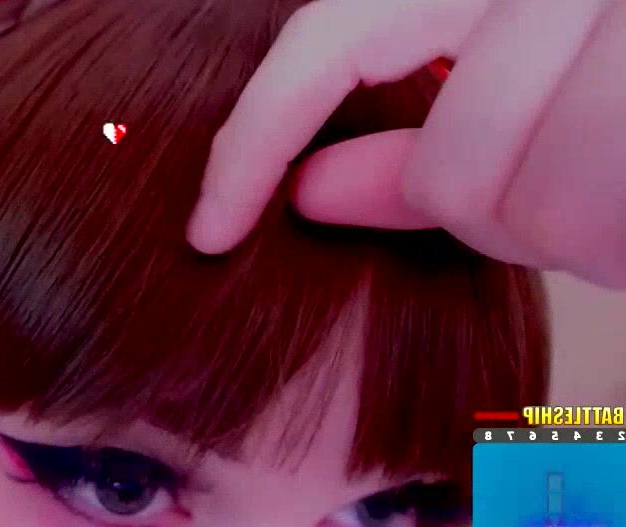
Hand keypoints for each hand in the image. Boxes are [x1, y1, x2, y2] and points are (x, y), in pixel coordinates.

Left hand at [187, 0, 625, 288]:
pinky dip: (620, 230)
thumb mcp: (532, 92)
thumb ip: (423, 134)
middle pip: (452, 170)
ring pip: (530, 200)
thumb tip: (310, 192)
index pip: (327, 45)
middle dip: (512, 204)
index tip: (210, 230)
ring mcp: (613, 27)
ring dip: (588, 218)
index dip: (253, 142)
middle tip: (596, 164)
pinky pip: (594, 214)